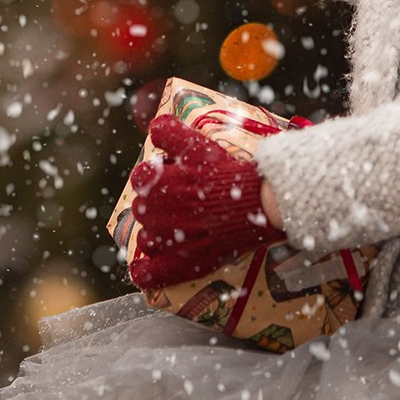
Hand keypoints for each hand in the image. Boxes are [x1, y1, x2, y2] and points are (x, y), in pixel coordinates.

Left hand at [126, 115, 286, 291]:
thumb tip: (153, 125)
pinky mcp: (186, 262)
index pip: (141, 177)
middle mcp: (159, 210)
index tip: (171, 177)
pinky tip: (143, 272)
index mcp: (159, 181)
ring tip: (177, 230)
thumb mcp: (199, 145)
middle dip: (155, 205)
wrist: (259, 203)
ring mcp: (170, 239)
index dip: (154, 176)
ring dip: (155, 235)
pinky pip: (154, 273)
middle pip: (141, 208)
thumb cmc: (229, 173)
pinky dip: (146, 274)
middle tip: (181, 203)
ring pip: (147, 238)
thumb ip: (171, 132)